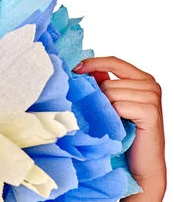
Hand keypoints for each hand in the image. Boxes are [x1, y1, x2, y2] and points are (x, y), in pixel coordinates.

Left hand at [73, 56, 165, 198]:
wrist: (141, 166)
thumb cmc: (126, 133)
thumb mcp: (114, 103)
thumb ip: (105, 83)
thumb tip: (83, 67)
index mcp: (143, 78)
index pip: (113, 61)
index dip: (93, 63)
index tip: (75, 68)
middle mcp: (150, 84)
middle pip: (109, 82)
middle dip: (100, 98)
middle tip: (105, 116)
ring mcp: (152, 97)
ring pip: (111, 93)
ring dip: (107, 110)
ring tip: (114, 123)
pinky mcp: (150, 112)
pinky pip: (118, 106)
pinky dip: (114, 117)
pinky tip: (120, 127)